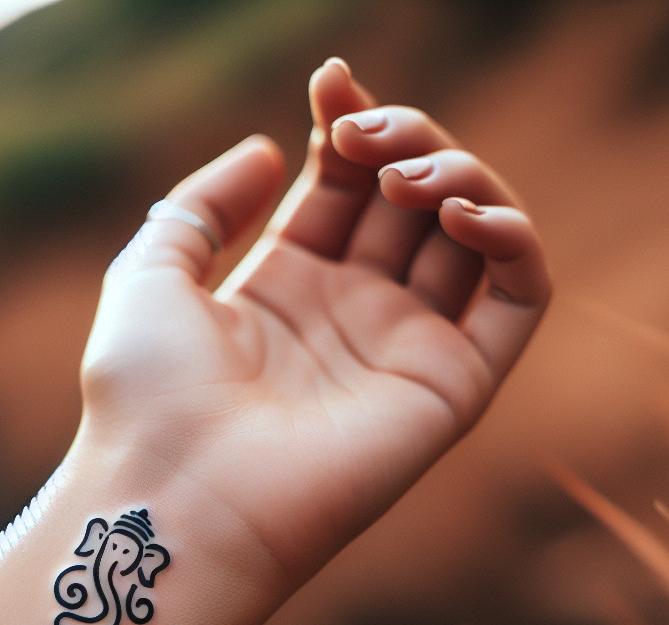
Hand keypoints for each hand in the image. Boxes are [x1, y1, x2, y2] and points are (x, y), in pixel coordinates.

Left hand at [0, 59, 551, 624]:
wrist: (176, 499)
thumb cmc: (147, 397)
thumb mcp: (150, 272)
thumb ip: (201, 203)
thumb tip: (269, 147)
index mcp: (285, 286)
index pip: (346, 182)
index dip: (349, 121)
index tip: (331, 80)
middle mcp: (353, 314)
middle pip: (412, 196)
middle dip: (403, 140)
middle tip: (363, 136)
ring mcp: (406, 349)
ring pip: (475, 234)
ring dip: (461, 176)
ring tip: (408, 177)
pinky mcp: (454, 389)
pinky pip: (521, 301)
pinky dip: (516, 240)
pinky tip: (466, 212)